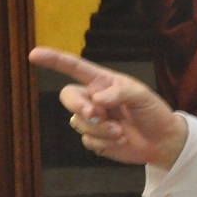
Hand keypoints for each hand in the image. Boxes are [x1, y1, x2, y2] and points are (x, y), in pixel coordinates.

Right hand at [32, 46, 188, 169]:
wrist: (162, 141)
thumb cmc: (153, 111)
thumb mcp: (142, 96)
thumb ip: (121, 93)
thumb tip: (97, 100)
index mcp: (103, 82)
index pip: (74, 68)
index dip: (54, 60)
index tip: (34, 54)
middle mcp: (93, 98)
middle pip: (68, 96)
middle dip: (77, 106)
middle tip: (94, 114)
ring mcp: (92, 120)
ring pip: (78, 121)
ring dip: (100, 128)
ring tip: (121, 131)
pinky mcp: (94, 139)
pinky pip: (87, 139)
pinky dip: (104, 141)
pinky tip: (120, 140)